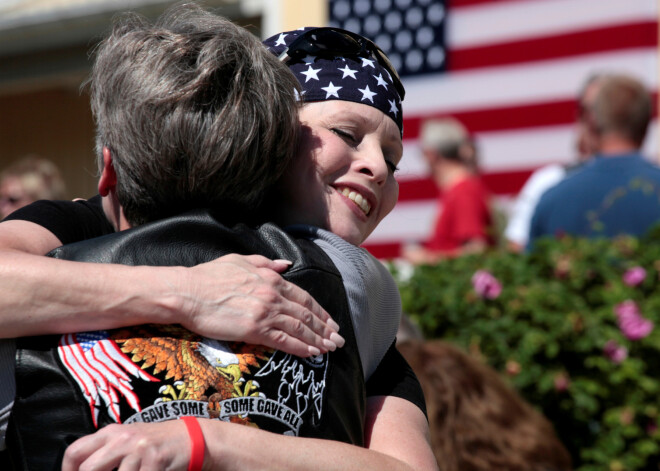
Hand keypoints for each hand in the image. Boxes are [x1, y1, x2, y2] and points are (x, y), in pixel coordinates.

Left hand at [62, 421, 190, 470]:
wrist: (189, 438)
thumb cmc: (156, 443)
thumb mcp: (128, 440)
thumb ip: (106, 453)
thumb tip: (82, 470)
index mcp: (111, 432)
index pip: (75, 452)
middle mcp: (122, 438)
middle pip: (88, 469)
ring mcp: (139, 450)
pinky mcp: (155, 461)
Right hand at [179, 254, 343, 356]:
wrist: (187, 292)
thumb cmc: (208, 276)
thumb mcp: (240, 260)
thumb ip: (266, 263)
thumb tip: (285, 265)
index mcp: (271, 278)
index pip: (304, 297)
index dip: (320, 311)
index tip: (330, 321)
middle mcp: (273, 294)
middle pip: (307, 314)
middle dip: (325, 328)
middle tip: (338, 339)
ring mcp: (265, 312)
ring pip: (300, 328)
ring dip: (318, 339)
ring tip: (330, 348)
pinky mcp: (255, 329)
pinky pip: (285, 340)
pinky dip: (301, 347)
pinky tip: (312, 353)